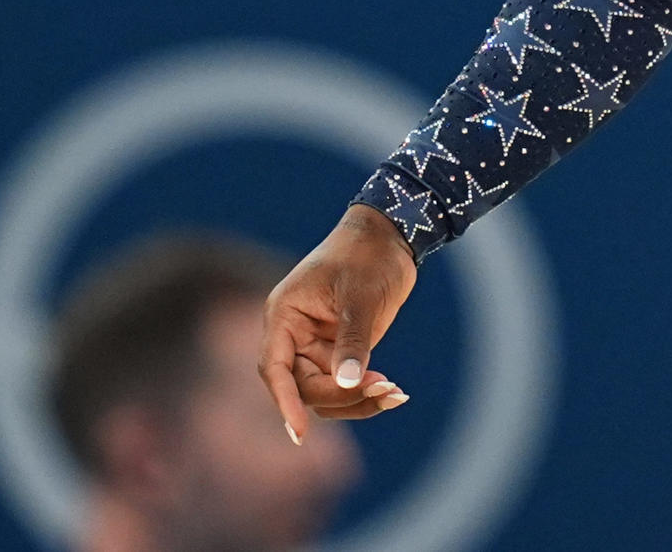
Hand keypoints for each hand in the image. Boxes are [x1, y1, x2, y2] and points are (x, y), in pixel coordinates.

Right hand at [260, 202, 420, 442]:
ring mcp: (316, 347)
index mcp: (284, 317)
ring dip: (358, 400)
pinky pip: (346, 385)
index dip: (284, 402)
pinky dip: (368, 393)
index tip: (299, 432)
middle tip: (385, 388)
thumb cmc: (366, 256)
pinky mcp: (340, 352)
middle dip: (341, 396)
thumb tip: (348, 382)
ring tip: (396, 394)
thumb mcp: (360, 296)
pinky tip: (397, 394)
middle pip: (304, 388)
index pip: (275, 368)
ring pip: (326, 393)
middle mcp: (294, 336)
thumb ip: (353, 339)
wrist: (388, 238)